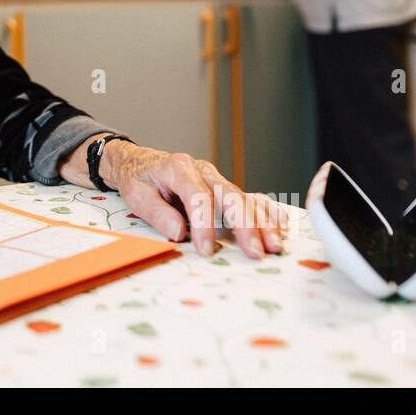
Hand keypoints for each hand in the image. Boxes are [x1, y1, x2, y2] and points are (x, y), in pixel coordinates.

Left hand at [102, 141, 287, 258]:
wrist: (140, 162)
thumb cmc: (138, 179)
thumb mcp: (136, 194)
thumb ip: (156, 212)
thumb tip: (179, 233)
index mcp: (178, 167)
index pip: (197, 195)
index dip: (204, 223)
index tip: (206, 249)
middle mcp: (203, 170)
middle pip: (229, 195)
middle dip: (245, 225)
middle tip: (255, 252)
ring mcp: (216, 178)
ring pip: (244, 198)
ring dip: (261, 222)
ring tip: (274, 246)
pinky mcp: (222, 188)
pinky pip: (248, 198)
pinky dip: (265, 212)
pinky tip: (280, 226)